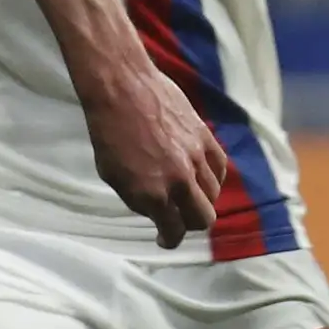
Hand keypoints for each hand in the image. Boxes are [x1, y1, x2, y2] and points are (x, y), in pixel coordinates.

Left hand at [82, 62, 229, 248]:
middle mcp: (178, 181)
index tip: (165, 239)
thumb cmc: (108, 131)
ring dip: (201, 200)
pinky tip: (201, 176)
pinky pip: (220, 169)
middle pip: (202, 219)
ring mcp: (196, 159)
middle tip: (180, 220)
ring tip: (187, 194)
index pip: (173, 231)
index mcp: (151, 194)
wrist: (122, 88)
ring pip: (213, 195)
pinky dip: (213, 178)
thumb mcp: (112, 175)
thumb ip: (138, 198)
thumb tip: (156, 210)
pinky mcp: (206, 139)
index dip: (169, 240)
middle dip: (191, 225)